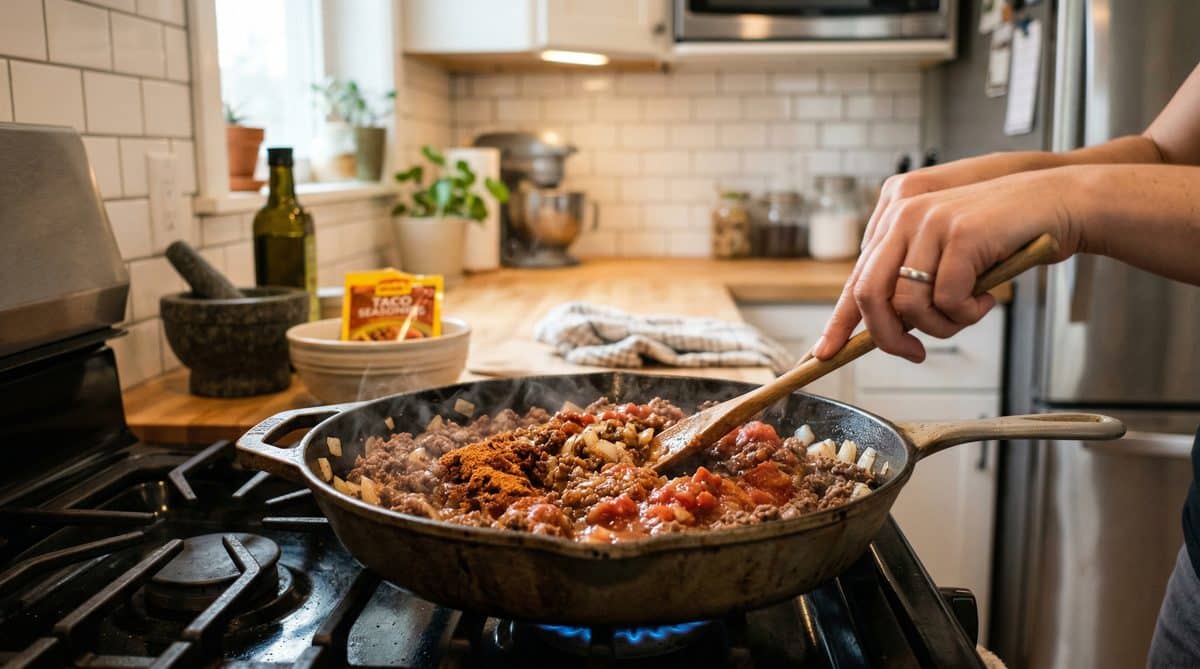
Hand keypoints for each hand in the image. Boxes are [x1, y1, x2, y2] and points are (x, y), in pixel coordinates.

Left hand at [813, 168, 1080, 362]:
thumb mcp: (947, 258)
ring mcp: (929, 220)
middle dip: (888, 338)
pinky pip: (947, 300)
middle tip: (915, 353)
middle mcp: (902, 213)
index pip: (854, 278)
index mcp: (893, 217)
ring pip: (907, 304)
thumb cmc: (1004, 237)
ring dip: (940, 326)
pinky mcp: (959, 233)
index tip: (823, 353)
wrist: (1059, 203)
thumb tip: (887, 330)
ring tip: (969, 314)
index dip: (838, 321)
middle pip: (868, 295)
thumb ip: (914, 282)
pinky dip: (968, 313)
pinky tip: (988, 299)